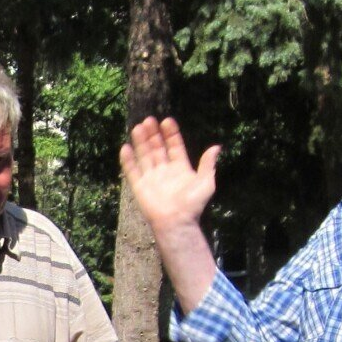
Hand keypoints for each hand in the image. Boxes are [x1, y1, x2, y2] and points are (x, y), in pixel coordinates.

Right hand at [121, 117, 220, 234]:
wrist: (177, 221)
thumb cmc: (193, 204)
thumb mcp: (206, 182)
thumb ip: (208, 164)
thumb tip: (216, 147)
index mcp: (180, 168)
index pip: (175, 147)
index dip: (171, 134)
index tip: (167, 121)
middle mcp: (164, 170)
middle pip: (157, 148)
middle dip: (153, 134)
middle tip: (149, 120)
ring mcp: (151, 178)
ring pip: (144, 156)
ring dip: (141, 142)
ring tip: (138, 127)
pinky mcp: (139, 186)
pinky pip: (132, 171)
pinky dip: (128, 160)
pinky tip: (125, 147)